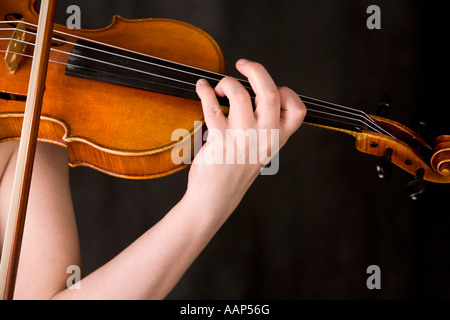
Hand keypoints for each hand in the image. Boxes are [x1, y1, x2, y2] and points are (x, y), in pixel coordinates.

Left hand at [186, 59, 305, 214]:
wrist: (216, 197)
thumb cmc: (236, 170)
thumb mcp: (261, 150)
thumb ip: (264, 125)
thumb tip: (252, 91)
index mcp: (277, 138)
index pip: (297, 109)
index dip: (286, 91)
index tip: (268, 89)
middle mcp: (264, 137)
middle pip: (269, 93)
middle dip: (256, 69)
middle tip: (243, 64)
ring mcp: (242, 139)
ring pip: (239, 95)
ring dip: (227, 83)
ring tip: (218, 87)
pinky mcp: (220, 141)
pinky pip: (212, 107)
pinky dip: (205, 91)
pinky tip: (202, 88)